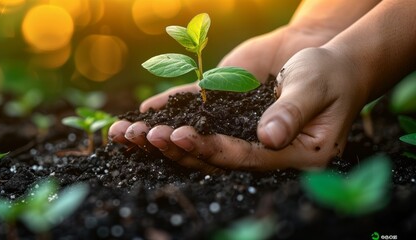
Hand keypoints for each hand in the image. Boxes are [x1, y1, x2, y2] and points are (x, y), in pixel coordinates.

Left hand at [110, 27, 346, 170]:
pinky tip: (142, 114)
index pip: (243, 158)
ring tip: (128, 133)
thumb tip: (267, 137)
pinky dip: (170, 114)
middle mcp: (262, 155)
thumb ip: (292, 111)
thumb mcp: (314, 86)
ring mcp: (242, 138)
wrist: (326, 62)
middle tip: (146, 135)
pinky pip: (197, 122)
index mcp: (291, 158)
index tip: (178, 135)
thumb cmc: (328, 73)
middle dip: (175, 147)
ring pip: (197, 145)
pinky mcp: (228, 120)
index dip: (209, 148)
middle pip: (213, 158)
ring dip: (161, 139)